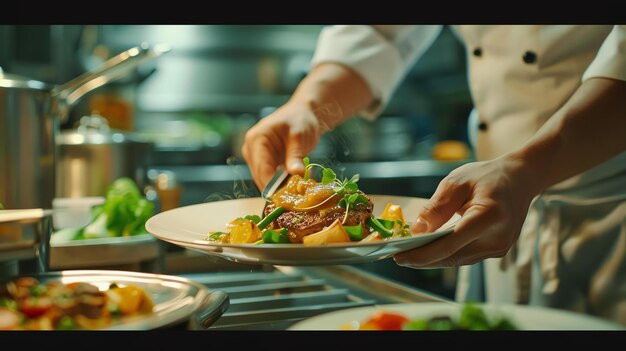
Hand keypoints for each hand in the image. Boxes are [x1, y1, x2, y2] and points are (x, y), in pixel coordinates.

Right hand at [241, 101, 325, 190]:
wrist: (303, 114)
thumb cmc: (300, 120)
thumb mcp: (300, 137)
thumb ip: (296, 156)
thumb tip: (296, 175)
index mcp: (256, 139)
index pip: (262, 168)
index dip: (274, 185)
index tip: (288, 196)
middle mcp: (251, 149)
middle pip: (260, 177)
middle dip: (278, 187)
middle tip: (297, 195)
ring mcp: (255, 156)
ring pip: (264, 180)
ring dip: (280, 186)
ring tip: (299, 187)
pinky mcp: (263, 162)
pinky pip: (269, 177)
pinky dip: (281, 182)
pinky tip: (295, 183)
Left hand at [393, 157, 535, 267]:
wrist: (521, 178)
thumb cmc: (488, 176)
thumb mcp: (457, 182)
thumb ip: (436, 207)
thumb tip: (416, 231)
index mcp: (489, 216)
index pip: (450, 244)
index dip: (422, 254)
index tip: (399, 256)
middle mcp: (497, 238)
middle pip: (452, 256)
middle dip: (423, 259)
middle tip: (398, 257)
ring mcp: (499, 247)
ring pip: (458, 260)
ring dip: (433, 259)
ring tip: (408, 254)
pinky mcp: (497, 251)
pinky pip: (466, 256)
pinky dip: (446, 254)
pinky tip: (429, 250)